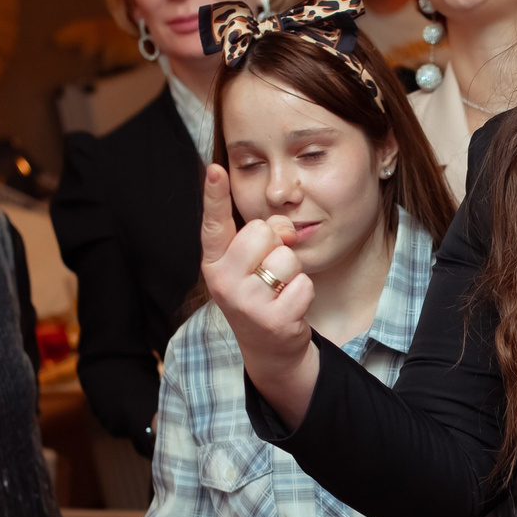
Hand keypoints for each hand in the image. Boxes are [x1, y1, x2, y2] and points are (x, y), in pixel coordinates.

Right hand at [199, 162, 319, 426]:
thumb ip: (259, 238)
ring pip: (286, 258)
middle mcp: (223, 282)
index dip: (213, 195)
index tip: (215, 168)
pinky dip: (303, 292)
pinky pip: (303, 283)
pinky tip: (289, 306)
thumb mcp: (249, 265)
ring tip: (280, 289)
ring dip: (292, 271)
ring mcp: (246, 303)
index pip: (213, 223)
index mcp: (214, 263)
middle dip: (276, 243)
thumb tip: (284, 227)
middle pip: (261, 232)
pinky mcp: (272, 320)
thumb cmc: (260, 293)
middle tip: (270, 267)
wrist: (269, 348)